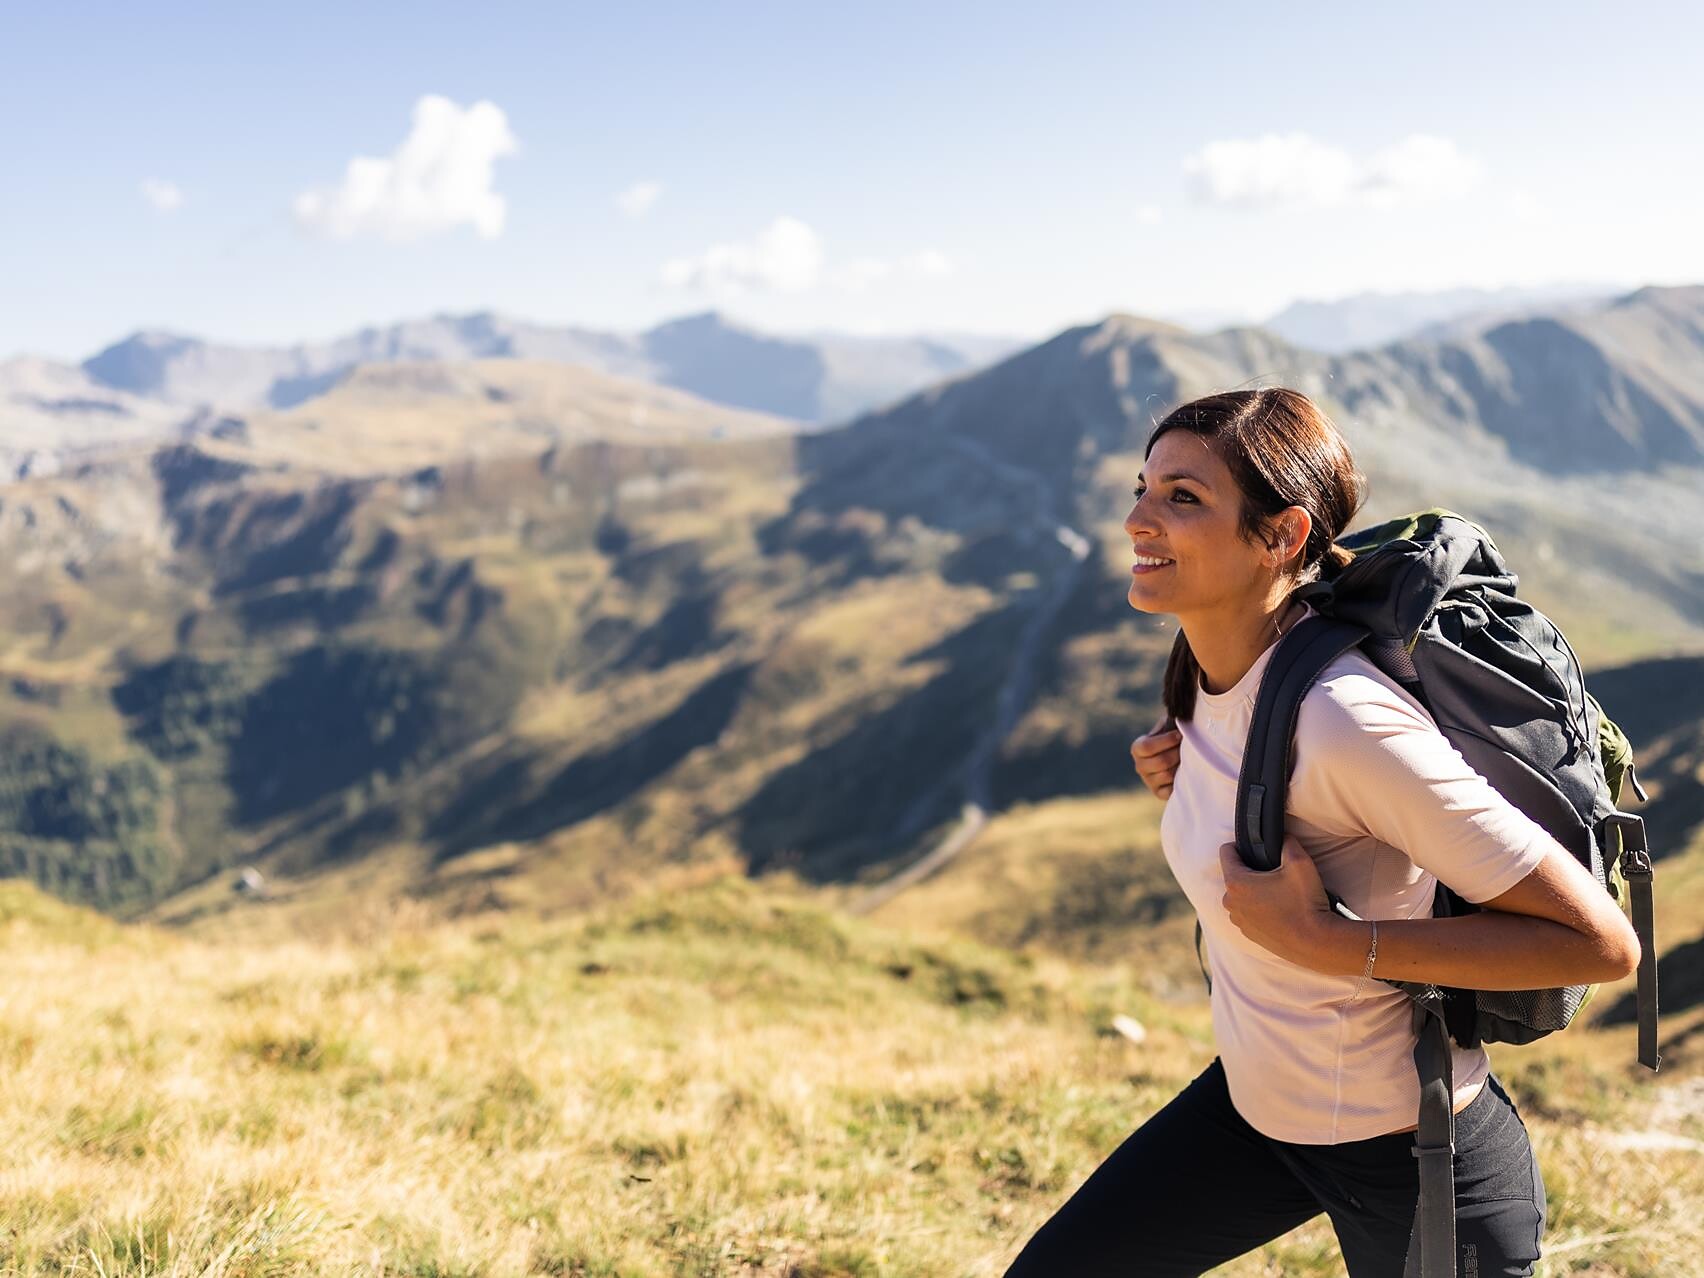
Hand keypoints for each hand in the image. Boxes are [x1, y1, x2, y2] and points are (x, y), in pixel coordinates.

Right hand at [1131, 716, 1180, 798]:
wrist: (1180, 756)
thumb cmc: (1175, 738)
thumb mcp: (1169, 726)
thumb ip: (1170, 722)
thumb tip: (1180, 717)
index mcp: (1138, 748)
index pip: (1146, 747)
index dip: (1165, 741)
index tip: (1179, 735)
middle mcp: (1139, 766)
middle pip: (1160, 762)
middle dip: (1177, 754)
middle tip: (1188, 748)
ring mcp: (1148, 781)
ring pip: (1168, 775)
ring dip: (1181, 766)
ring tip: (1188, 758)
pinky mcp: (1159, 793)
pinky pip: (1170, 789)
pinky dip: (1180, 781)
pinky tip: (1185, 772)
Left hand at [1217, 837, 1337, 967]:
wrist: (1316, 943)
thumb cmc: (1306, 902)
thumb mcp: (1299, 862)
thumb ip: (1287, 842)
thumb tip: (1283, 837)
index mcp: (1236, 883)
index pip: (1226, 852)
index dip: (1241, 844)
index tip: (1259, 847)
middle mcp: (1231, 903)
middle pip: (1234, 874)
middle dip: (1251, 870)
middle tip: (1275, 872)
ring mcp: (1239, 921)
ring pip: (1241, 895)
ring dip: (1255, 891)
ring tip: (1280, 893)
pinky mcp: (1249, 935)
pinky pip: (1248, 914)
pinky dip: (1259, 909)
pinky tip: (1280, 910)